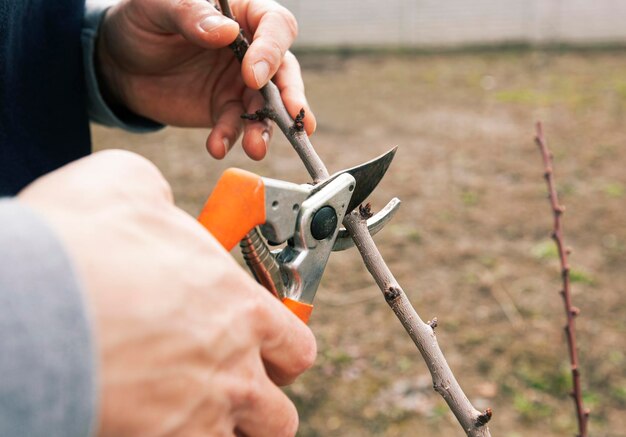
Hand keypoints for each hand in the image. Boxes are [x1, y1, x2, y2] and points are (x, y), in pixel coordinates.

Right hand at [18, 150, 315, 435]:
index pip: (297, 346)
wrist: (29, 301)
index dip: (285, 350)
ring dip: (224, 429)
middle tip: (236, 388)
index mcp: (241, 309)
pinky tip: (152, 419)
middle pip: (277, 413)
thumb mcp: (131, 186)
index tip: (269, 348)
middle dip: (263, 404)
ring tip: (193, 409)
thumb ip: (161, 198)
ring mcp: (197, 415)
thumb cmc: (80, 243)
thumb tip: (157, 201)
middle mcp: (232, 371)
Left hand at [97, 0, 315, 159]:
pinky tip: (216, 147)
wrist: (119, 63)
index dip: (272, 50)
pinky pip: (235, 127)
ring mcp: (240, 84)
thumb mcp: (156, 7)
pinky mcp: (224, 110)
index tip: (252, 75)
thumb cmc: (141, 22)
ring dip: (265, 128)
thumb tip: (227, 32)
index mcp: (242, 14)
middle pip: (284, 71)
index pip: (275, 26)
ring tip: (256, 148)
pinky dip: (229, 138)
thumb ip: (190, 15)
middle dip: (291, 95)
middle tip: (296, 117)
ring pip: (266, 107)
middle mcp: (250, 50)